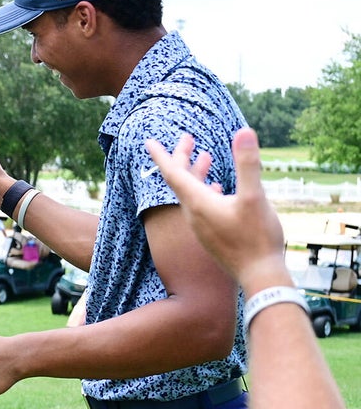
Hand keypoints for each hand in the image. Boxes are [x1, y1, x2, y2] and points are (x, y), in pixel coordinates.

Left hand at [144, 129, 287, 292]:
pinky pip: (202, 206)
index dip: (161, 155)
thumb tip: (244, 131)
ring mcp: (202, 226)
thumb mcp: (255, 197)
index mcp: (198, 203)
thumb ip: (248, 164)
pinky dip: (205, 190)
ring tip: (205, 156)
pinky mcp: (212, 234)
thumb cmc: (257, 238)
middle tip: (187, 138)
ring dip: (196, 173)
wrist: (260, 277)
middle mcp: (194, 214)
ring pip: (192, 193)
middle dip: (182, 158)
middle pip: (181, 181)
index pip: (172, 174)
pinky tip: (217, 187)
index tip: (148, 141)